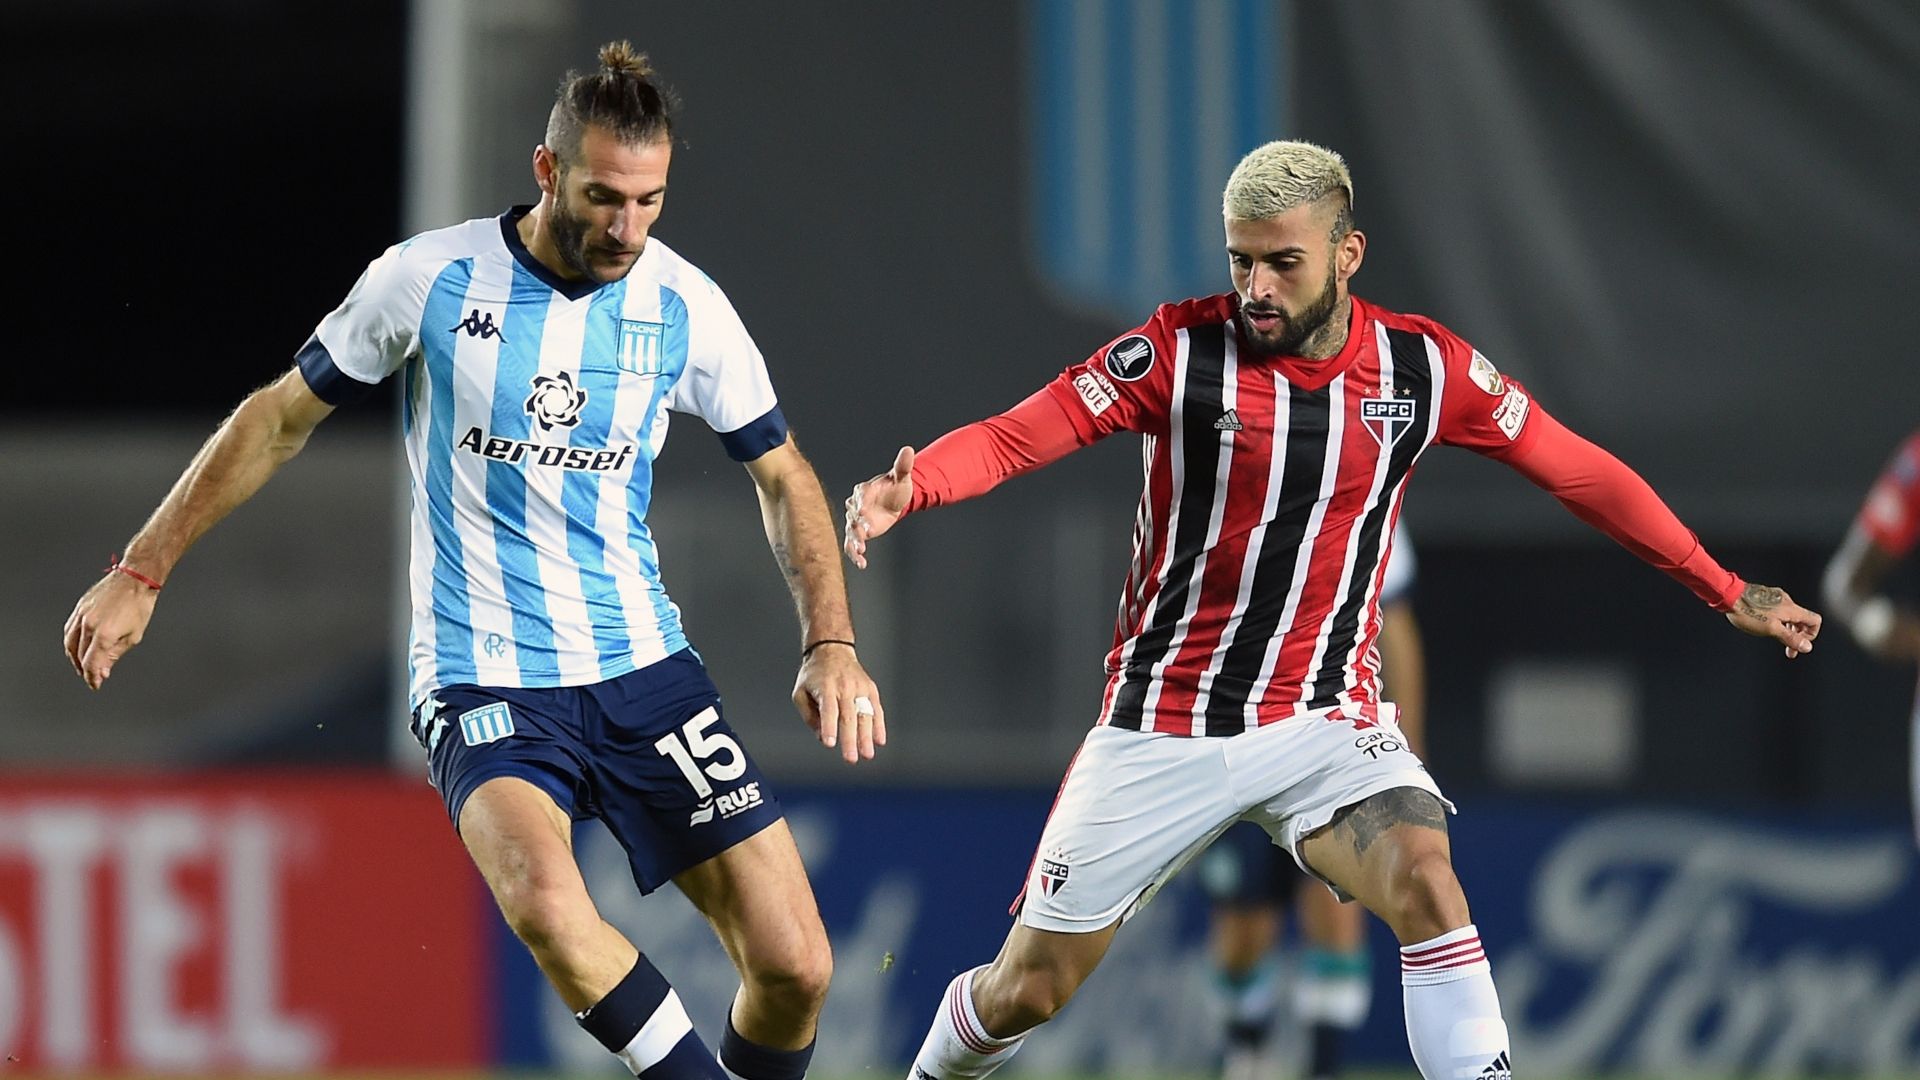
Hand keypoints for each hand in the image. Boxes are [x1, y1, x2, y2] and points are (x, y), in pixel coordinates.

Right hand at [63, 572, 160, 688]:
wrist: (135, 579)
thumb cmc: (139, 605)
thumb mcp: (133, 636)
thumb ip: (114, 655)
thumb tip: (103, 671)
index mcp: (104, 634)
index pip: (91, 664)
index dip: (92, 677)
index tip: (95, 684)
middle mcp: (89, 625)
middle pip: (79, 655)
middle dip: (84, 669)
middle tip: (92, 677)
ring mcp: (81, 615)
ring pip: (69, 643)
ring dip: (73, 658)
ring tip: (81, 666)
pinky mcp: (79, 608)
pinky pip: (69, 629)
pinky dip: (70, 642)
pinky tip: (76, 647)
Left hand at [791, 644, 886, 763]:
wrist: (832, 649)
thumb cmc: (814, 674)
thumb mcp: (800, 692)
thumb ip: (809, 715)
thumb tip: (821, 736)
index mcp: (825, 687)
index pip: (828, 710)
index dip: (828, 727)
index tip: (830, 744)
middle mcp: (844, 687)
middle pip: (848, 716)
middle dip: (850, 739)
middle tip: (851, 759)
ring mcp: (860, 687)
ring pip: (865, 715)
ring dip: (867, 737)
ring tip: (867, 754)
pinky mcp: (870, 689)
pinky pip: (876, 709)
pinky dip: (879, 725)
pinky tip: (880, 740)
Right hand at [843, 446, 913, 569]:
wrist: (895, 501)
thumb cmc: (896, 487)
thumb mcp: (901, 477)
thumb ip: (903, 466)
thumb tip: (909, 449)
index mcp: (865, 490)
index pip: (860, 494)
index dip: (861, 502)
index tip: (863, 511)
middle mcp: (857, 505)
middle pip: (852, 515)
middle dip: (856, 525)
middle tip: (862, 534)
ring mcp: (856, 520)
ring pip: (851, 532)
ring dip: (854, 542)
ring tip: (859, 552)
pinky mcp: (859, 533)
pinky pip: (853, 544)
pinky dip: (855, 554)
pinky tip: (862, 564)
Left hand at [1724, 582, 1821, 657]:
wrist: (1728, 595)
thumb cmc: (1749, 613)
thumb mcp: (1772, 629)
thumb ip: (1791, 638)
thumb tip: (1807, 647)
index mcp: (1792, 608)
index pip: (1815, 620)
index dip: (1811, 635)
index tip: (1797, 644)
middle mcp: (1786, 600)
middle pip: (1802, 619)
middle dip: (1797, 635)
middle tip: (1788, 650)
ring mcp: (1775, 597)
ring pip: (1789, 615)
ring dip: (1786, 629)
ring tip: (1775, 638)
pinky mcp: (1765, 596)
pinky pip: (1778, 610)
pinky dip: (1777, 621)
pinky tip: (1763, 625)